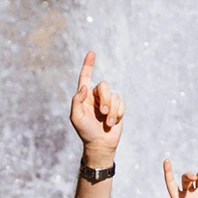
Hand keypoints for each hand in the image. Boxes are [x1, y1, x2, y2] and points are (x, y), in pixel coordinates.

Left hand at [69, 51, 124, 166]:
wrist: (100, 144)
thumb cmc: (85, 132)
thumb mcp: (76, 117)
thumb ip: (77, 101)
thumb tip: (84, 86)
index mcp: (84, 96)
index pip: (85, 77)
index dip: (88, 65)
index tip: (91, 53)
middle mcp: (96, 96)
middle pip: (104, 86)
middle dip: (105, 99)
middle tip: (103, 113)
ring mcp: (108, 102)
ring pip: (114, 96)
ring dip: (112, 111)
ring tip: (107, 124)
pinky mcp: (118, 109)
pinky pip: (122, 104)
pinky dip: (118, 114)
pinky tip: (113, 123)